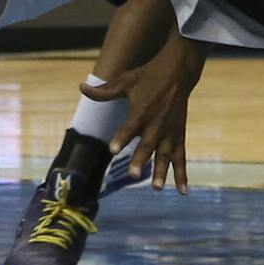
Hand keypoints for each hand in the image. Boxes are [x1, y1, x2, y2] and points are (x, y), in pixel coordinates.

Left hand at [82, 36, 208, 193]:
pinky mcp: (179, 135)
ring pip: (166, 155)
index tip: (112, 150)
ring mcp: (170, 132)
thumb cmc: (148, 76)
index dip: (121, 138)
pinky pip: (181, 157)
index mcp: (142, 111)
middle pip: (147, 145)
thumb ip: (104, 90)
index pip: (129, 127)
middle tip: (133, 175)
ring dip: (162, 172)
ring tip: (156, 188)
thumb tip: (81, 88)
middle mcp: (157, 124)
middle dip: (141, 160)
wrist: (178, 73)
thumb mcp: (125, 80)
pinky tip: (182, 191)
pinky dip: (182, 174)